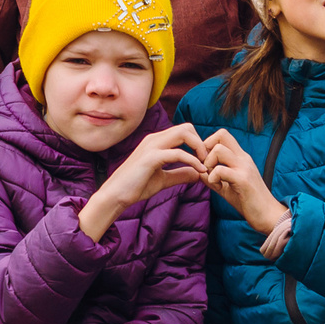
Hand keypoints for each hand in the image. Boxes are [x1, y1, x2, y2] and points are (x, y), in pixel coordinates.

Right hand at [78, 125, 211, 242]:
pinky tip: (199, 171)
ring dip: (199, 148)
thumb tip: (198, 174)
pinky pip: (178, 153)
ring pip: (183, 133)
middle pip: (186, 127)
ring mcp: (152, 146)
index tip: (206, 160)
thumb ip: (180, 174)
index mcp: (157, 142)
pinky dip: (192, 161)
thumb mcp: (163, 179)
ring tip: (205, 165)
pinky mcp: (151, 158)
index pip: (184, 131)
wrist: (116, 195)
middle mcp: (154, 139)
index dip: (198, 143)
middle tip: (208, 161)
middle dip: (202, 142)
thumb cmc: (136, 186)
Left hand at [196, 129, 286, 235]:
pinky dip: (212, 178)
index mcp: (240, 157)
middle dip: (206, 148)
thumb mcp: (227, 186)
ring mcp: (244, 167)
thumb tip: (197, 171)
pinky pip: (220, 170)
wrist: (268, 216)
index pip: (223, 135)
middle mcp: (243, 158)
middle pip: (221, 134)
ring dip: (208, 163)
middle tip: (205, 167)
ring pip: (218, 149)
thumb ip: (213, 177)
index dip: (208, 143)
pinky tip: (217, 187)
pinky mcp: (243, 180)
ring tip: (212, 178)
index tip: (204, 161)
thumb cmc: (248, 201)